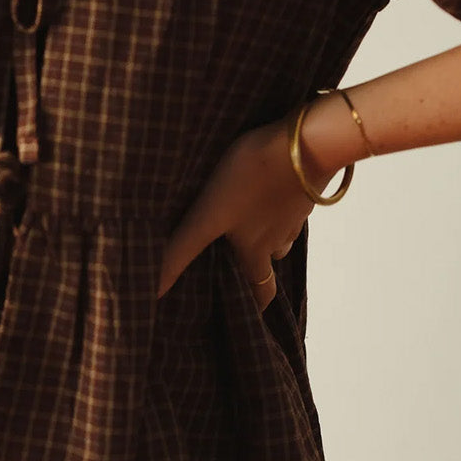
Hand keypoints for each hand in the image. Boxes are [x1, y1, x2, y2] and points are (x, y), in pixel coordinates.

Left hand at [155, 111, 340, 306]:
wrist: (305, 143)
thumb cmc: (250, 177)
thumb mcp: (207, 216)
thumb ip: (181, 250)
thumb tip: (155, 290)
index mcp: (254, 250)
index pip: (260, 293)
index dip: (255, 308)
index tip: (251, 317)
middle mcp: (277, 238)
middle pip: (271, 263)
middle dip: (259, 269)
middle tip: (243, 264)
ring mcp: (295, 213)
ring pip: (281, 234)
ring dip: (267, 234)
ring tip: (249, 223)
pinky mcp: (306, 188)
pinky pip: (291, 206)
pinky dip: (280, 205)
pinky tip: (269, 189)